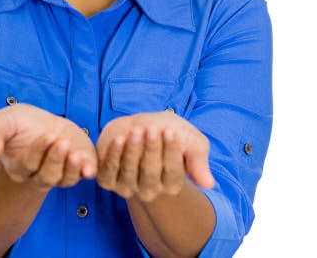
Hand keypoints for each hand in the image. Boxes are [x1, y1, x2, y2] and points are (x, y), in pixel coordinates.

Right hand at [0, 103, 97, 191]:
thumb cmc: (16, 125)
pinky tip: (90, 167)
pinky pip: (83, 175)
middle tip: (61, 141)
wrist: (38, 124)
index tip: (48, 134)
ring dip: (72, 168)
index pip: (28, 163)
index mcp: (18, 166)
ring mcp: (59, 173)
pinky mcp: (77, 166)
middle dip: (55, 159)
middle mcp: (38, 175)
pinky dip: (87, 172)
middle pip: (47, 176)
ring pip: (65, 179)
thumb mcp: (0, 123)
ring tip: (75, 153)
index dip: (39, 151)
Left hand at [95, 112, 214, 201]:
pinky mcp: (108, 180)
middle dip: (152, 149)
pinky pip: (109, 172)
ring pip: (129, 172)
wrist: (140, 126)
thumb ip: (198, 160)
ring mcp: (128, 188)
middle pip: (150, 173)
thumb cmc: (169, 133)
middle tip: (153, 128)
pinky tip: (119, 138)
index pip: (173, 172)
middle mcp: (150, 190)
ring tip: (137, 130)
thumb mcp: (191, 141)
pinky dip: (113, 155)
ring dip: (133, 150)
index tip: (170, 131)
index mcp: (172, 185)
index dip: (171, 152)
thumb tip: (209, 185)